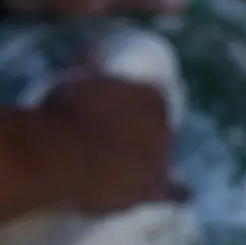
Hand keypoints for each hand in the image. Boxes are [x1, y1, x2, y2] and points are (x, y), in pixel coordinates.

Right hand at [40, 74, 177, 213]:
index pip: (150, 101)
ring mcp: (159, 160)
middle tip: (111, 144)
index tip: (114, 115)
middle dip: (138, 136)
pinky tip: (183, 195)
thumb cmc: (65, 110)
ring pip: (160, 160)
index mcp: (152, 97)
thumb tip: (93, 49)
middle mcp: (164, 127)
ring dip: (147, 162)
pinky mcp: (150, 190)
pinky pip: (171, 192)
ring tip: (127, 168)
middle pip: (156, 132)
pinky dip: (176, 193)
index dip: (132, 110)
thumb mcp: (76, 79)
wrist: (61, 154)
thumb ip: (89, 64)